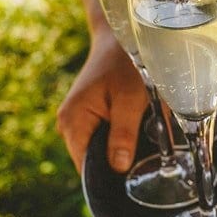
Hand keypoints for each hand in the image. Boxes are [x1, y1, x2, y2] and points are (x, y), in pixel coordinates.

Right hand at [56, 29, 147, 173]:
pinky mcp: (89, 118)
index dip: (111, 178)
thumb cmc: (127, 64)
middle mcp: (68, 125)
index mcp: (73, 122)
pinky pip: (105, 139)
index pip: (87, 169)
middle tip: (148, 153)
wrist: (121, 37)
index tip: (138, 179)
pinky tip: (137, 127)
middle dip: (121, 162)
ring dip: (124, 149)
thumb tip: (118, 168)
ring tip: (144, 134)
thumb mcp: (132, 100)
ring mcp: (77, 122)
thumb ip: (124, 134)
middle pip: (95, 162)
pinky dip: (123, 138)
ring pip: (102, 151)